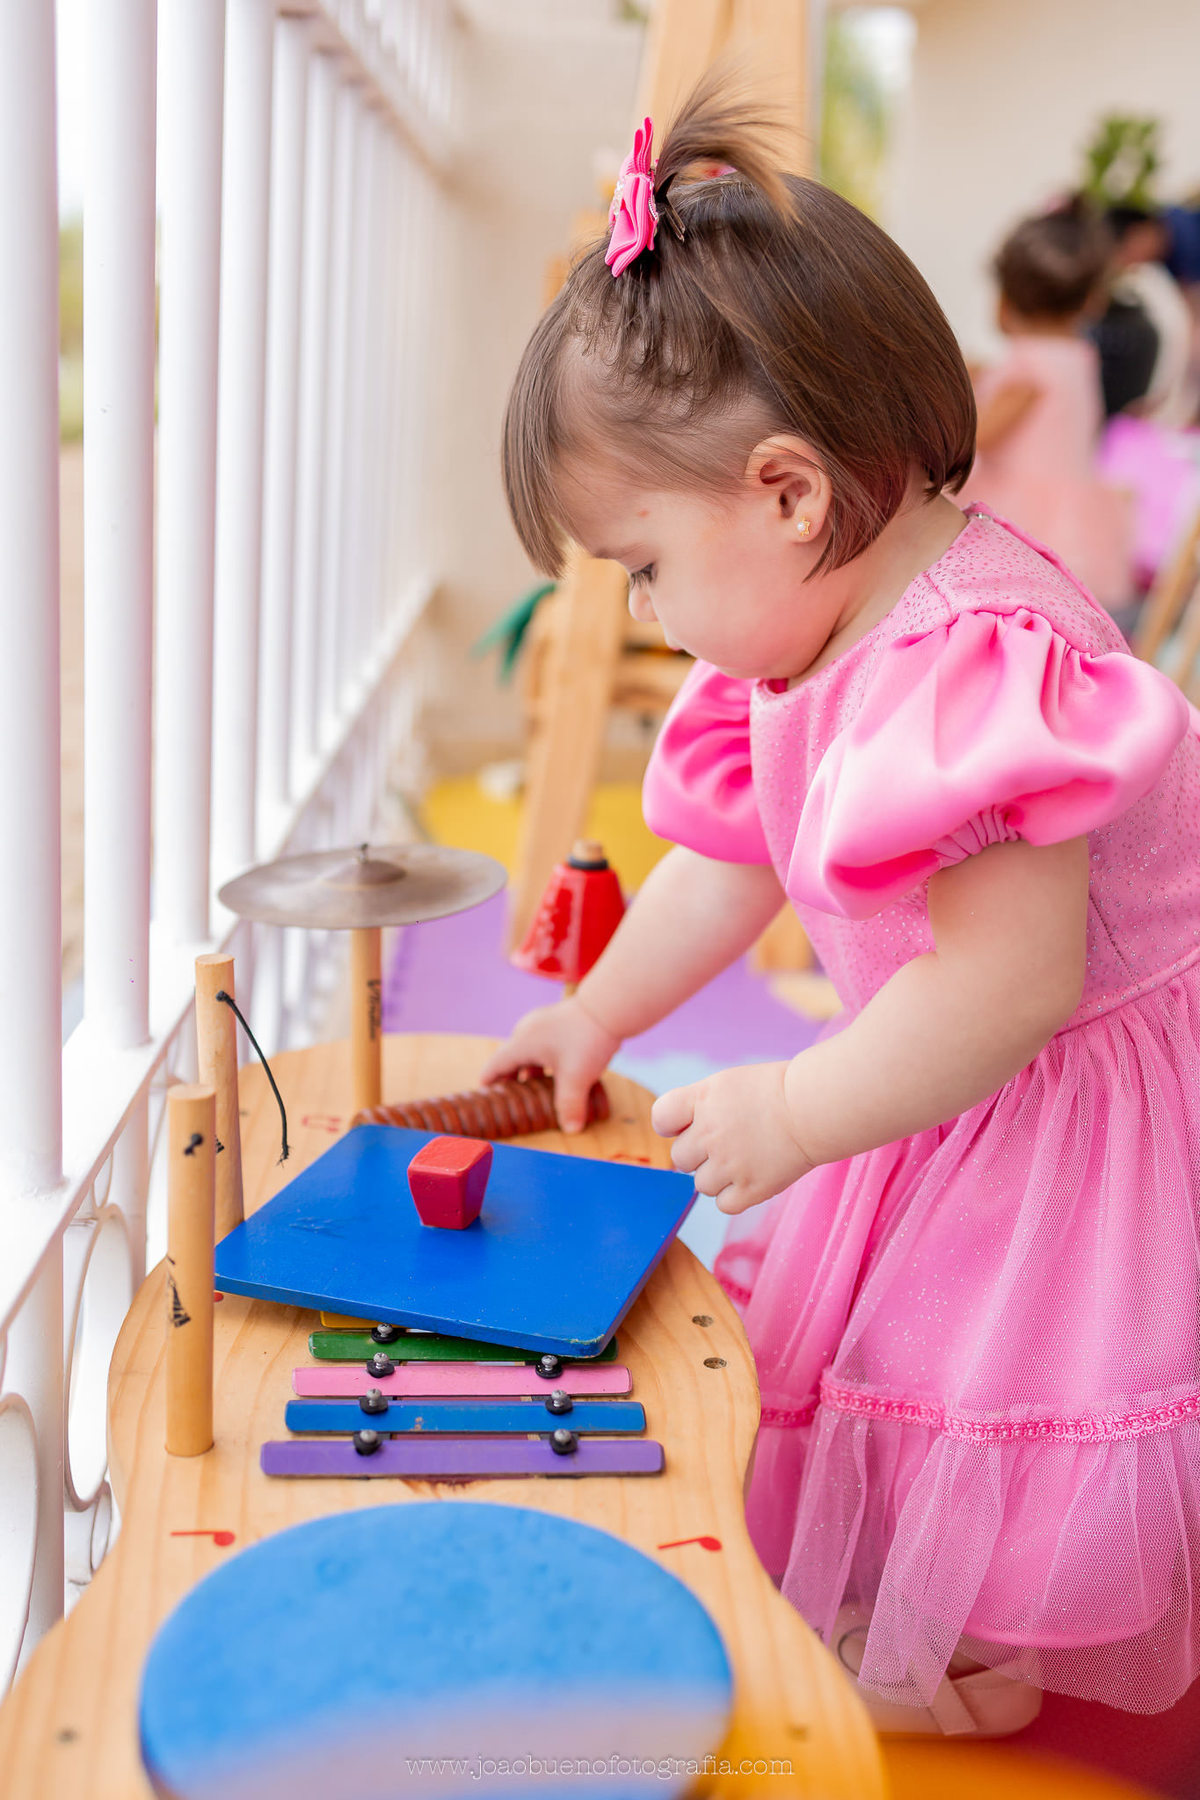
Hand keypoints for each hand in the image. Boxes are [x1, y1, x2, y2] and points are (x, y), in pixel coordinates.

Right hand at [479, 997, 620, 1132]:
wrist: (609, 1006)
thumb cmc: (587, 1039)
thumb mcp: (576, 1077)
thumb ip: (570, 1105)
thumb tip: (571, 1130)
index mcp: (522, 1043)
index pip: (495, 1065)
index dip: (489, 1081)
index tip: (484, 1093)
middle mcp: (527, 1030)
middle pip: (512, 1057)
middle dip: (512, 1078)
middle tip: (513, 1096)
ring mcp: (543, 1021)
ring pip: (530, 1050)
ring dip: (532, 1069)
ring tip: (538, 1087)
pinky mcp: (559, 1019)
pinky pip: (544, 1043)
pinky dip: (545, 1058)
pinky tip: (560, 1069)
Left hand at [651, 1061, 814, 1213]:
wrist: (816, 1108)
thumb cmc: (775, 1092)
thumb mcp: (727, 1084)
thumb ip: (697, 1107)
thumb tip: (677, 1136)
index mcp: (703, 1099)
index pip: (661, 1118)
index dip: (672, 1125)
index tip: (689, 1125)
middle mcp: (710, 1131)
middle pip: (680, 1158)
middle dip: (699, 1153)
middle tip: (729, 1143)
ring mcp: (730, 1163)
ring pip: (700, 1185)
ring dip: (718, 1176)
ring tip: (745, 1158)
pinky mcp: (751, 1188)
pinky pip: (723, 1204)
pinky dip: (734, 1196)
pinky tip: (752, 1176)